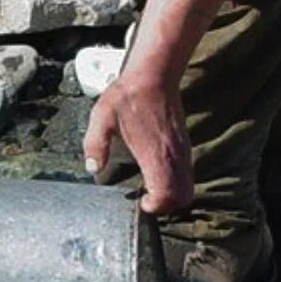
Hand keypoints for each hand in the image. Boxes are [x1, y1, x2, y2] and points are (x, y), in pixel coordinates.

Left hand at [84, 71, 192, 214]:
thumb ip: (95, 145)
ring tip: (150, 191)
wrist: (154, 75)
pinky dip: (176, 183)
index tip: (141, 202)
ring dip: (172, 195)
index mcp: (154, 153)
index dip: (156, 206)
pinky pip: (187, 173)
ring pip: (188, 186)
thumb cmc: (129, 96)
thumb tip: (93, 168)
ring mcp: (182, 150)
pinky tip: (157, 175)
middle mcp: (173, 155)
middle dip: (166, 206)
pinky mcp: (184, 144)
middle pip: (183, 197)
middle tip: (146, 201)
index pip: (167, 194)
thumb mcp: (102, 118)